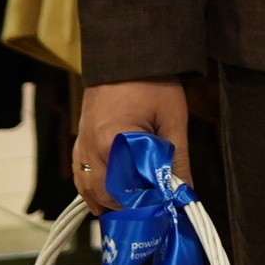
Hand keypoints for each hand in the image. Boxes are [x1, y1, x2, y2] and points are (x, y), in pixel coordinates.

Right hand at [73, 78, 189, 215]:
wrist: (128, 54)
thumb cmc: (153, 82)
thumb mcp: (172, 120)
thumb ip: (177, 159)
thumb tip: (184, 192)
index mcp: (113, 142)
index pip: (126, 190)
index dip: (145, 203)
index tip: (164, 208)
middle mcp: (91, 147)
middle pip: (105, 193)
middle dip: (128, 205)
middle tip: (152, 211)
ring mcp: (82, 143)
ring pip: (88, 187)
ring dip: (108, 200)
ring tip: (132, 210)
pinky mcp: (81, 138)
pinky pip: (80, 173)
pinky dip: (91, 189)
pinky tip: (102, 201)